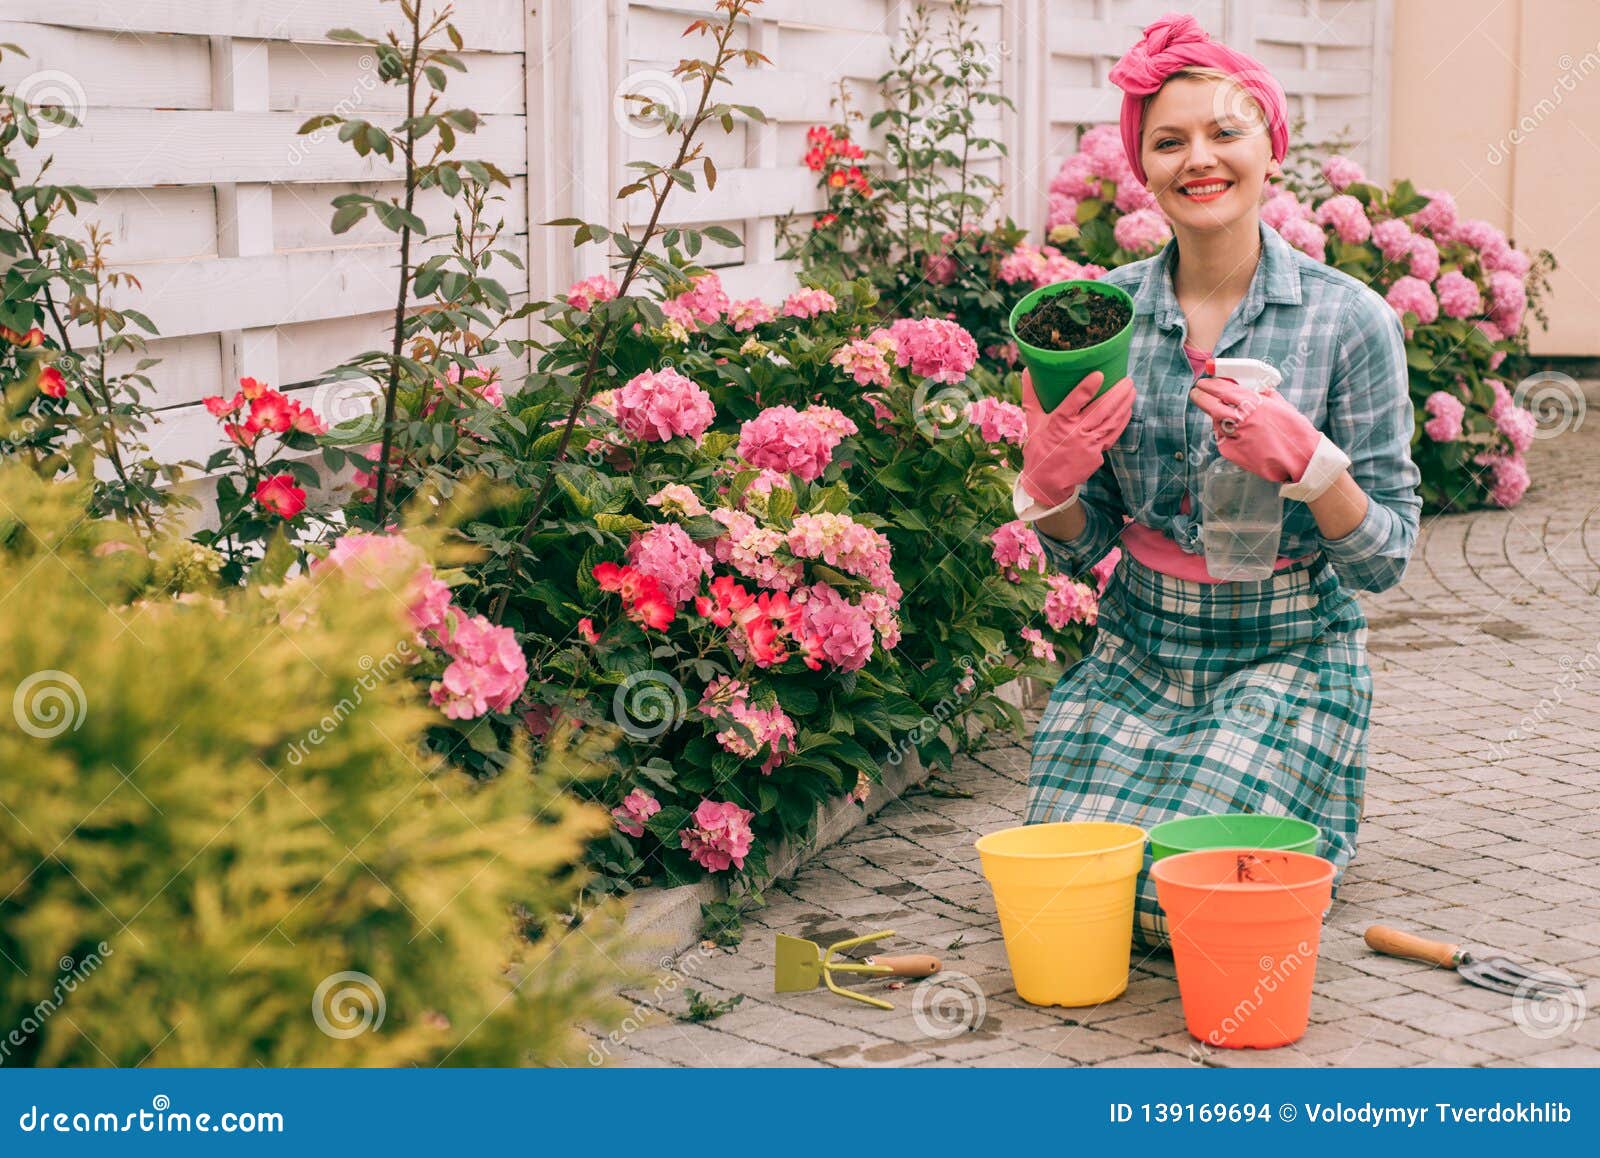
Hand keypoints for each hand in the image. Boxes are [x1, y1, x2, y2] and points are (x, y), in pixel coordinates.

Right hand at [1019, 368, 1134, 506]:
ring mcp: (1088, 445)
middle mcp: (1075, 432)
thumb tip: (1027, 371)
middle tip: (1127, 379)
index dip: (1087, 388)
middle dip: (1117, 393)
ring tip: (1131, 390)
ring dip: (1124, 404)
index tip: (1100, 375)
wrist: (1047, 482)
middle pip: (1101, 409)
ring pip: (1111, 421)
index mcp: (1057, 422)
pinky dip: (1122, 421)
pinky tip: (1128, 410)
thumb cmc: (1039, 449)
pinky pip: (1113, 434)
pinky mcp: (1097, 454)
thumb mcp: (1032, 422)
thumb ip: (1031, 395)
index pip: (1073, 402)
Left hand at [1189, 377, 1320, 483]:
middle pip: (1211, 405)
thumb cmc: (1295, 431)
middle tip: (1196, 393)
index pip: (1224, 390)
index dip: (1211, 385)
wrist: (1302, 459)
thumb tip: (1254, 388)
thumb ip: (1265, 395)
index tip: (1204, 382)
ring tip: (1226, 418)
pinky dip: (1225, 435)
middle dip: (1200, 397)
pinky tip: (1236, 436)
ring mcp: (1236, 436)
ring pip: (1216, 423)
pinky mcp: (1233, 452)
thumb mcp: (1282, 406)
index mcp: (1255, 404)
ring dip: (1216, 417)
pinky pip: (1222, 440)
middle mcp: (1243, 419)